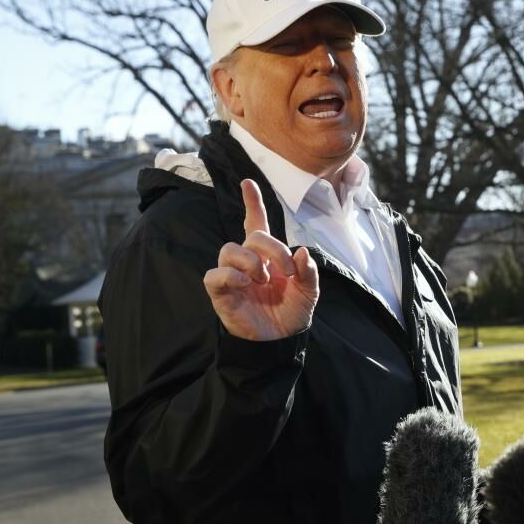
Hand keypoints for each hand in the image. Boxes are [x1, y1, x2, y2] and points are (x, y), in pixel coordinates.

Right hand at [203, 179, 319, 340]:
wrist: (281, 341)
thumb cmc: (291, 313)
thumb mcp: (309, 291)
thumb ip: (308, 271)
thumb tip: (301, 252)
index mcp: (268, 257)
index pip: (256, 224)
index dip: (252, 204)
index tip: (248, 182)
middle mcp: (248, 262)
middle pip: (252, 237)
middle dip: (273, 248)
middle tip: (286, 269)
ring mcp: (233, 276)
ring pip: (229, 249)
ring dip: (251, 260)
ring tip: (263, 279)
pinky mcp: (221, 293)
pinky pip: (215, 274)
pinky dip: (231, 275)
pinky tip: (246, 283)